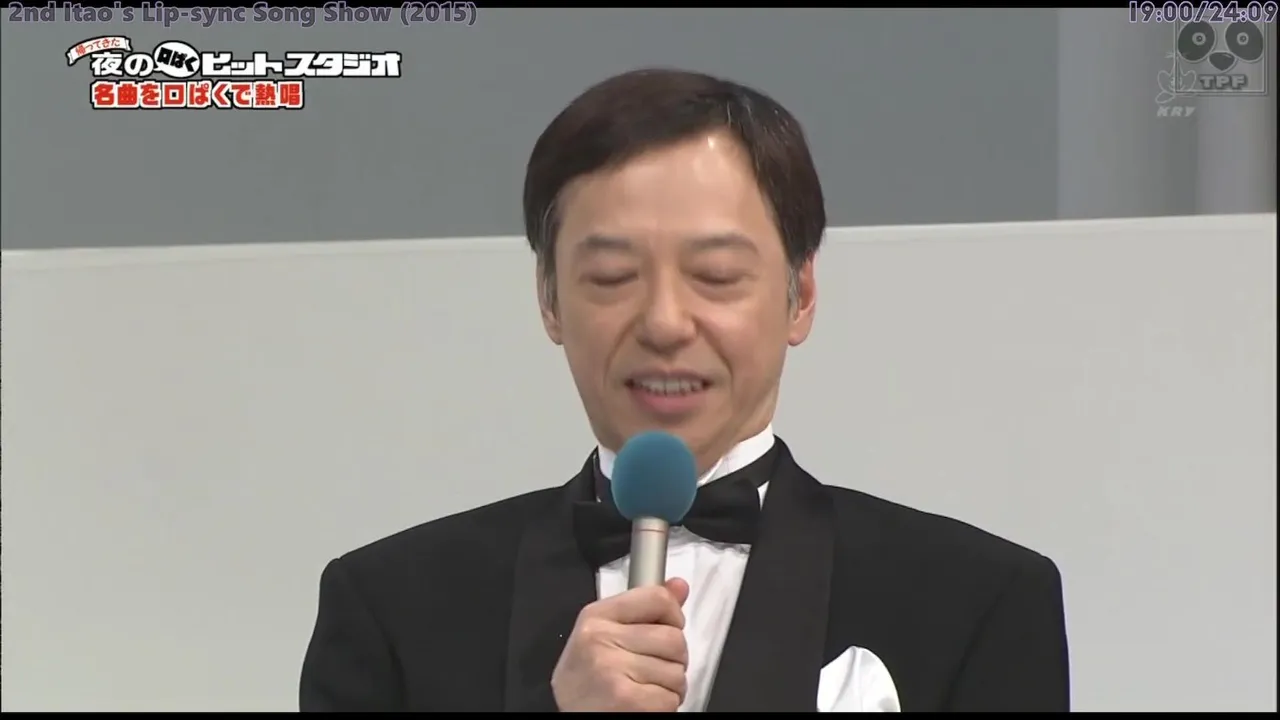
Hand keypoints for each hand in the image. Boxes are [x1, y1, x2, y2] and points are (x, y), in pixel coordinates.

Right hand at [551, 578, 690, 711]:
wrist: (572, 716)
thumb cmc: (589, 681)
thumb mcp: (605, 636)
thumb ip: (645, 609)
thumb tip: (680, 586)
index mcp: (596, 616)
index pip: (657, 598)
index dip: (673, 617)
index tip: (666, 629)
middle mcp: (601, 639)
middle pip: (674, 638)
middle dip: (674, 660)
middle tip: (652, 671)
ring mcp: (612, 670)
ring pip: (676, 672)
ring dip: (670, 687)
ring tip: (645, 690)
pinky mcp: (626, 700)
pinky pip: (670, 699)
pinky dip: (664, 706)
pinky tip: (643, 705)